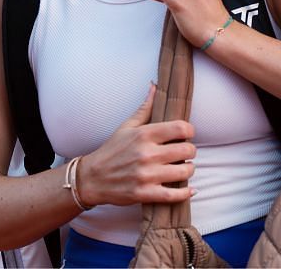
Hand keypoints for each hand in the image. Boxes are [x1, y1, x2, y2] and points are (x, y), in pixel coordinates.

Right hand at [78, 84, 196, 206]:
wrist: (91, 178)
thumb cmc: (111, 150)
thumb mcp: (126, 127)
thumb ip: (144, 108)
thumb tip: (155, 86)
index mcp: (143, 135)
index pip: (181, 128)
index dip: (188, 131)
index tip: (185, 135)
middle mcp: (147, 154)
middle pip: (188, 150)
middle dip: (189, 151)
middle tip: (182, 153)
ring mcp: (147, 175)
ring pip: (185, 171)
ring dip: (187, 170)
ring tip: (181, 168)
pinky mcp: (145, 193)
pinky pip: (175, 195)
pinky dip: (186, 192)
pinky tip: (188, 189)